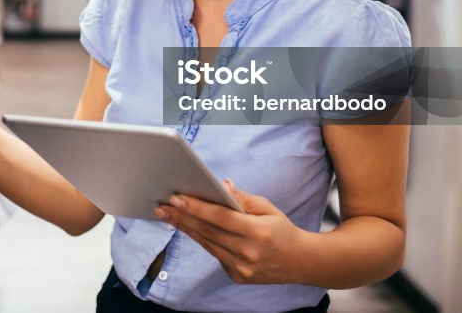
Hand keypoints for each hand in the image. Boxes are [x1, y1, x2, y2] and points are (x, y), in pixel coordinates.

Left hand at [154, 179, 306, 284]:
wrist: (300, 262)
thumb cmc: (282, 230)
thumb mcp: (268, 208)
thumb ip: (243, 199)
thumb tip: (221, 186)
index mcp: (258, 232)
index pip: (220, 217)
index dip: (196, 207)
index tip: (176, 198)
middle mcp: (248, 252)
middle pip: (208, 231)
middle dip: (182, 217)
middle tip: (161, 205)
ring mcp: (241, 268)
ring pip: (207, 243)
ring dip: (185, 228)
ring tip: (167, 214)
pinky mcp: (237, 276)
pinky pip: (214, 253)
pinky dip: (200, 239)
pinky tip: (187, 227)